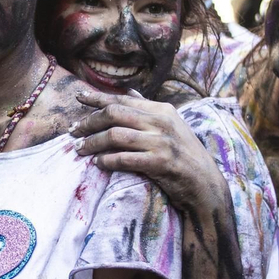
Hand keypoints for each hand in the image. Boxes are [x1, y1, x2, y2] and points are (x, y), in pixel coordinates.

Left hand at [70, 90, 222, 211]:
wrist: (205, 184)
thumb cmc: (185, 155)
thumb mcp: (170, 126)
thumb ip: (148, 109)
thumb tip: (129, 93)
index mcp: (162, 110)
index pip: (122, 99)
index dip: (97, 98)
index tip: (78, 98)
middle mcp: (161, 121)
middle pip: (114, 113)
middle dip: (89, 121)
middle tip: (73, 131)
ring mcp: (161, 142)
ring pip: (115, 135)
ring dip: (93, 142)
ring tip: (79, 149)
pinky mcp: (160, 163)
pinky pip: (124, 158)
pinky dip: (107, 160)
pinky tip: (98, 163)